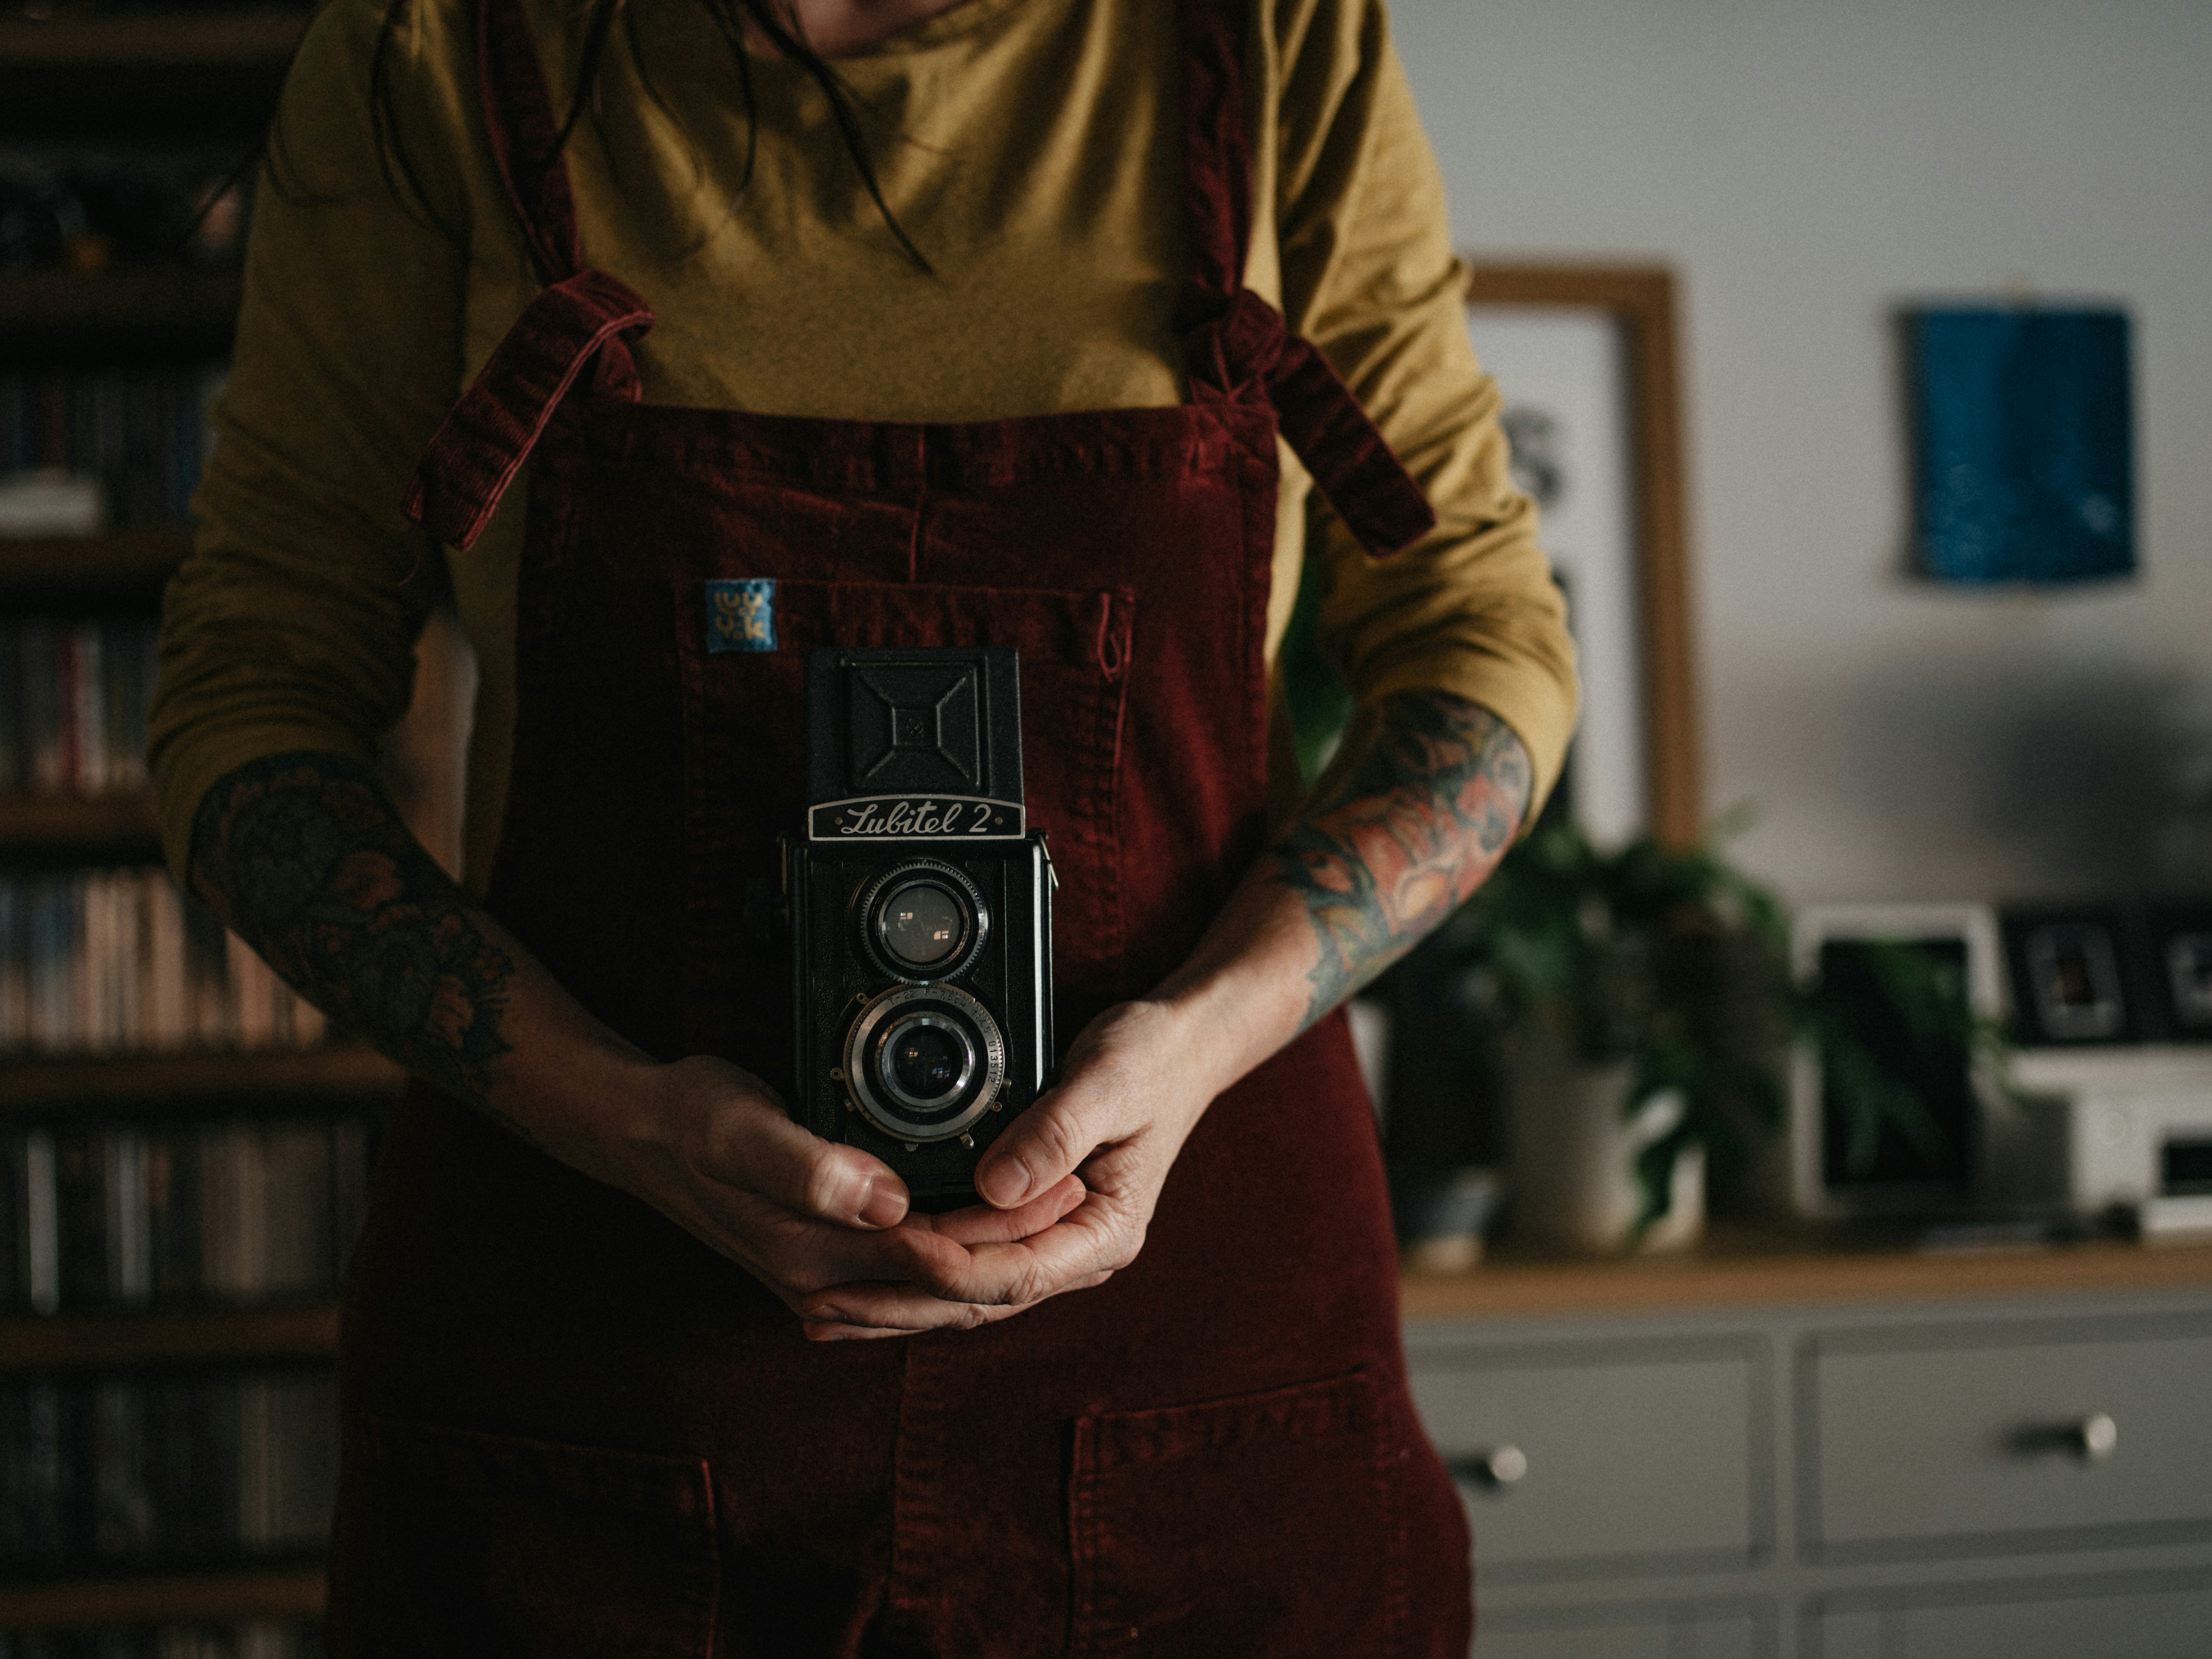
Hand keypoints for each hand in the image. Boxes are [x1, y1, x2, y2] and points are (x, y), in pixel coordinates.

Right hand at [600, 1053, 1085, 1331]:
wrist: (643, 1134)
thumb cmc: (693, 1122)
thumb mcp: (741, 1131)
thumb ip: (806, 1168)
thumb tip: (879, 1202)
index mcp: (815, 1257)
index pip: (937, 1258)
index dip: (1005, 1226)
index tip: (1061, 1185)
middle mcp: (823, 1283)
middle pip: (946, 1279)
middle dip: (1018, 1240)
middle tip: (1081, 1187)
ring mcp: (824, 1279)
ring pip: (934, 1284)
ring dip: (996, 1248)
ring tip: (1056, 1202)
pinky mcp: (826, 1261)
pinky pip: (909, 1273)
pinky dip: (956, 1255)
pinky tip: (990, 1230)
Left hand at [798, 999, 1225, 1336]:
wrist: (1175, 1051)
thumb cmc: (1149, 1061)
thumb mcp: (1113, 1082)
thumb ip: (1057, 1132)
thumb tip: (996, 1186)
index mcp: (1106, 1233)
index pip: (1015, 1271)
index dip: (948, 1265)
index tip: (890, 1245)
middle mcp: (1077, 1255)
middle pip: (979, 1300)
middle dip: (899, 1303)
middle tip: (821, 1302)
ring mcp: (1050, 1245)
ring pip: (964, 1294)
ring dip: (894, 1301)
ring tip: (819, 1307)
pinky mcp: (1025, 1226)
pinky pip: (963, 1263)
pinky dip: (912, 1273)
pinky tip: (859, 1277)